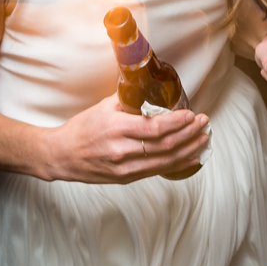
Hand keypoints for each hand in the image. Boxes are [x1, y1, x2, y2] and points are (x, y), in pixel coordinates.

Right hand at [45, 94, 211, 182]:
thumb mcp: (103, 107)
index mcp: (116, 129)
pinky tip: (191, 157)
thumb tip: (151, 86)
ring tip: (203, 139)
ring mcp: (124, 168)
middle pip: (164, 145)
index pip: (154, 127)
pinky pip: (157, 171)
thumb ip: (129, 99)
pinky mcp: (126, 178)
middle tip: (204, 124)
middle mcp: (121, 151)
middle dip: (189, 134)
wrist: (61, 156)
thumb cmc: (82, 129)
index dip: (177, 122)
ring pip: (165, 161)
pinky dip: (178, 164)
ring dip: (188, 149)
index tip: (191, 115)